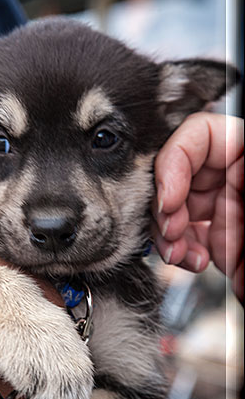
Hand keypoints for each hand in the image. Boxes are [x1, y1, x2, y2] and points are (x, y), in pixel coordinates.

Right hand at [152, 112, 243, 301]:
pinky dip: (181, 252)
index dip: (173, 164)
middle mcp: (233, 178)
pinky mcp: (220, 240)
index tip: (169, 199)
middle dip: (165, 206)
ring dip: (168, 234)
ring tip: (178, 253)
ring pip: (175, 211)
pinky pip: (187, 240)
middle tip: (171, 232)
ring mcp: (225, 209)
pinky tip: (194, 262)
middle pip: (178, 176)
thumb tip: (232, 165)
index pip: (199, 137)